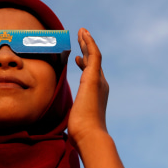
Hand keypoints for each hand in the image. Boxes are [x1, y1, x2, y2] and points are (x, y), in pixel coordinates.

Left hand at [68, 28, 109, 147]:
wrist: (90, 135)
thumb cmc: (82, 133)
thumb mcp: (75, 121)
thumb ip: (73, 118)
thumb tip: (67, 130)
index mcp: (96, 94)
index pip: (91, 74)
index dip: (84, 64)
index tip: (77, 58)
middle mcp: (100, 85)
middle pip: (93, 62)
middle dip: (86, 49)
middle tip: (81, 37)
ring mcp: (98, 81)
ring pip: (93, 55)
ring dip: (87, 42)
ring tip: (81, 31)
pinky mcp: (94, 78)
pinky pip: (94, 55)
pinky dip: (90, 43)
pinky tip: (84, 34)